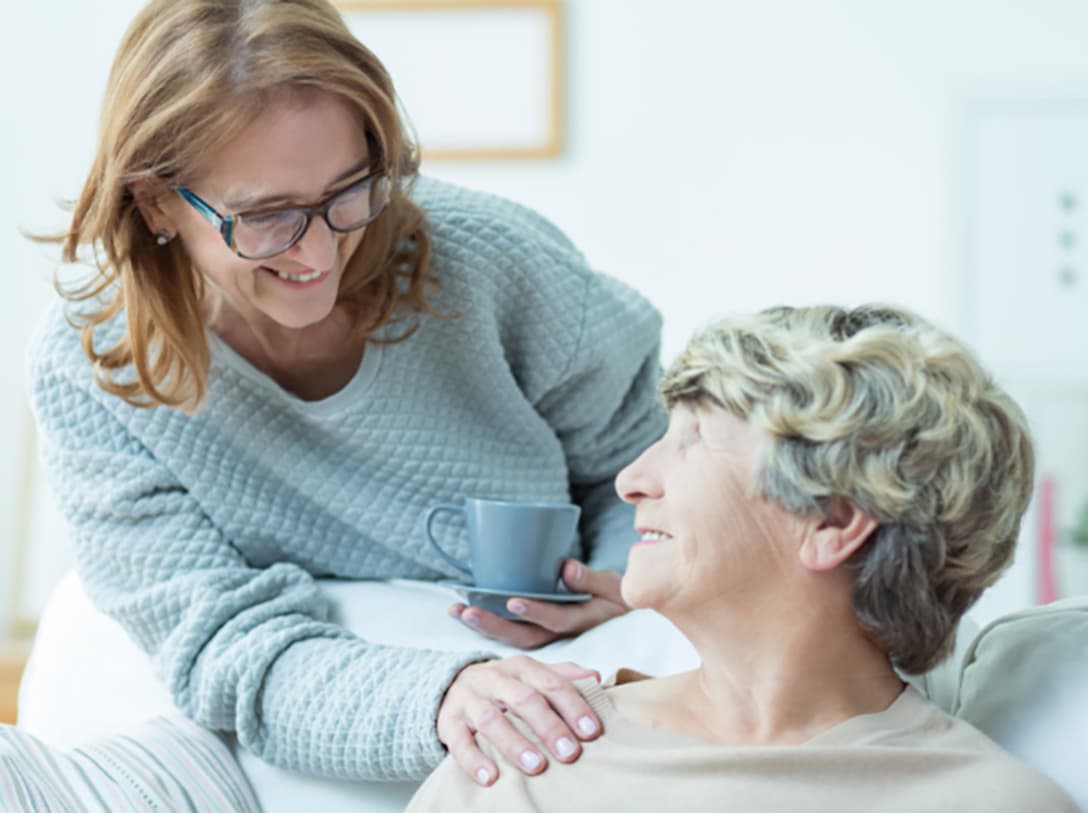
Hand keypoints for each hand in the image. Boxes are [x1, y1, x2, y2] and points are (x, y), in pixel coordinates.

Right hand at [436, 655, 601, 785]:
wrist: (450, 685)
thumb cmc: (504, 686)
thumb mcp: (531, 676)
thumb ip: (562, 676)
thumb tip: (596, 677)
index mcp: (521, 667)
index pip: (551, 683)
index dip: (573, 706)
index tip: (592, 731)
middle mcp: (494, 678)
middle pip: (524, 699)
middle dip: (549, 726)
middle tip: (570, 753)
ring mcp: (469, 699)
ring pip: (491, 719)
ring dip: (515, 743)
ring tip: (536, 766)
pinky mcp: (448, 721)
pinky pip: (459, 741)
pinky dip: (474, 760)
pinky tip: (490, 778)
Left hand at [448, 559, 628, 648]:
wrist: (621, 619)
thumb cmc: (616, 598)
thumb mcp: (614, 586)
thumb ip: (591, 578)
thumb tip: (566, 568)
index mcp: (581, 621)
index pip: (556, 620)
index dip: (535, 613)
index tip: (513, 602)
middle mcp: (560, 635)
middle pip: (523, 636)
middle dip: (493, 625)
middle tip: (465, 611)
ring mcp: (546, 636)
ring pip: (512, 637)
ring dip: (483, 626)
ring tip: (457, 612)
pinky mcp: (537, 632)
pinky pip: (510, 633)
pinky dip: (487, 625)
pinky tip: (464, 613)